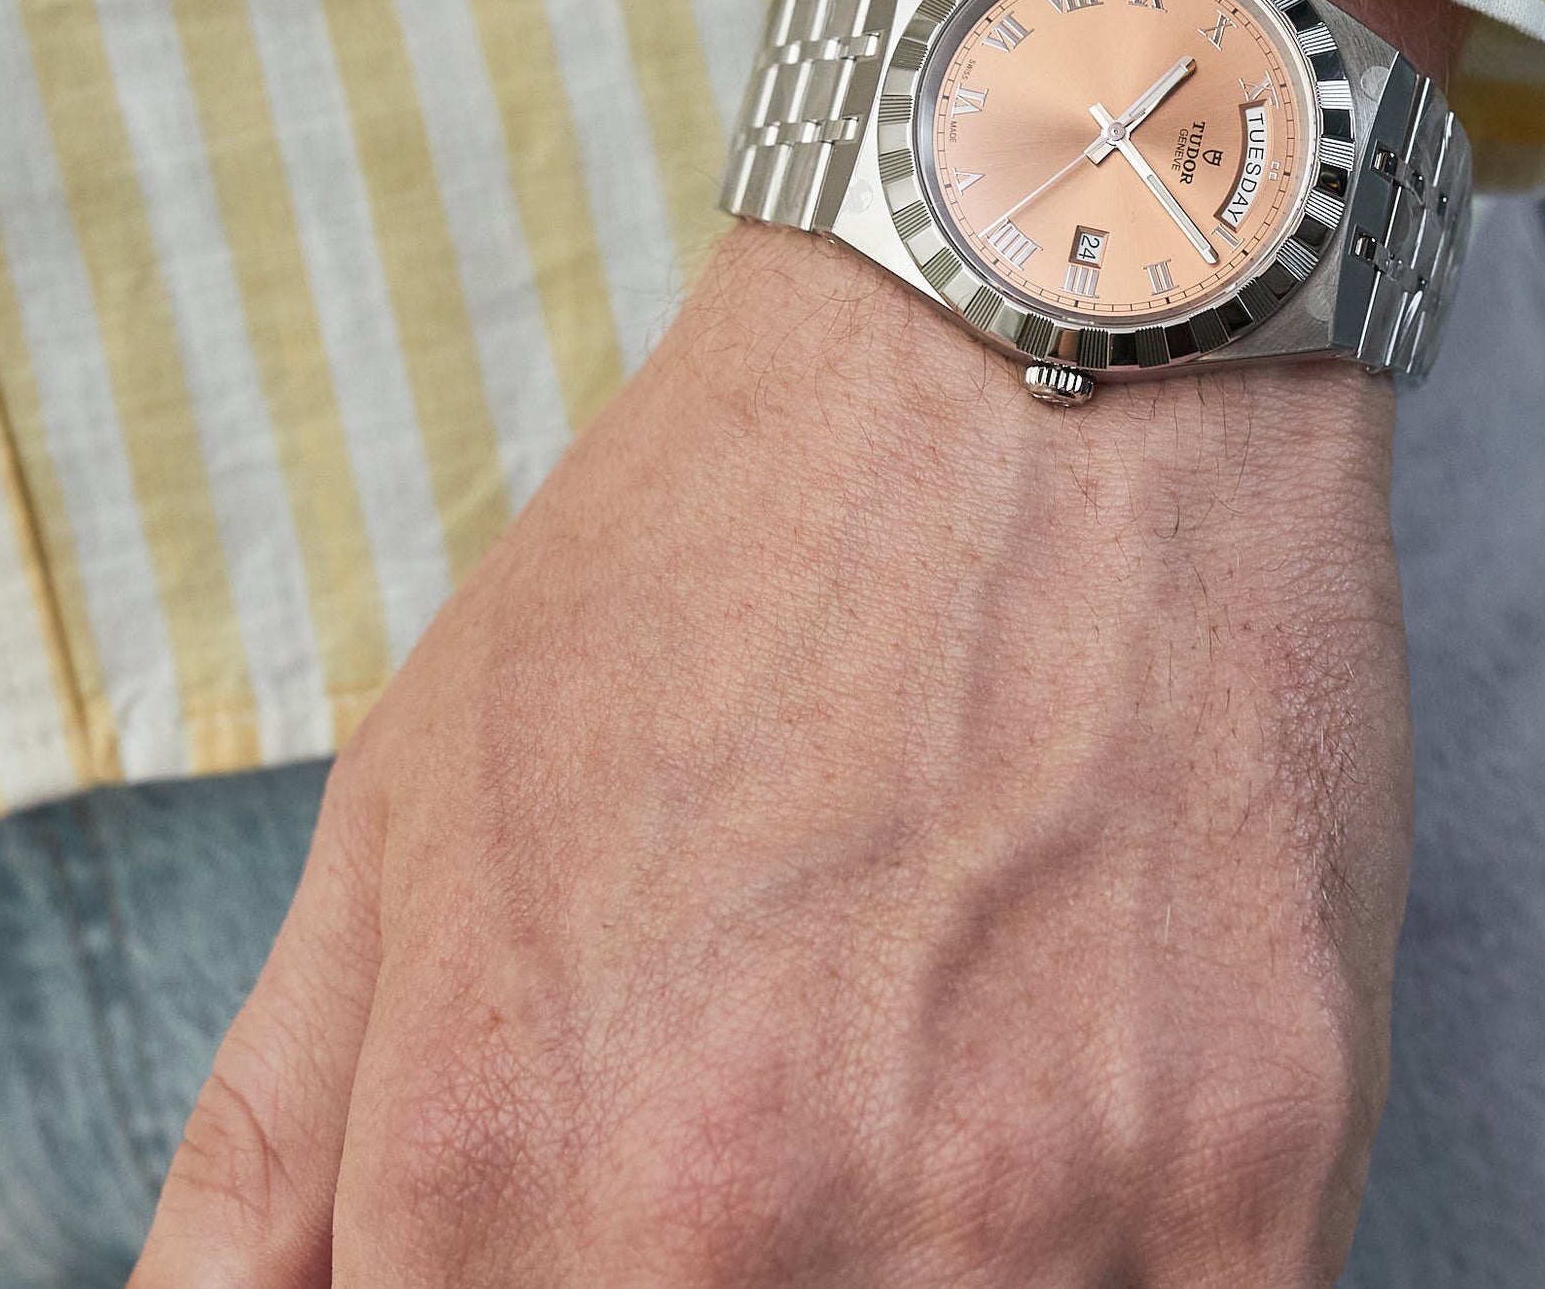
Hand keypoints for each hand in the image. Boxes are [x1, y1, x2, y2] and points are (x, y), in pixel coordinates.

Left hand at [133, 0, 1435, 1286]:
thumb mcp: (415, 796)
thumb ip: (279, 1140)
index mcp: (502, 1167)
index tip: (631, 1221)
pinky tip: (1093, 1107)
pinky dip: (1123, 1260)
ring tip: (952, 1092)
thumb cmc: (725, 549)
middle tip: (804, 1137)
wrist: (1032, 348)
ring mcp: (1036, 1209)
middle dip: (754, 1283)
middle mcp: (748, 1230)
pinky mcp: (1265, 1156)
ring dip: (944, 1271)